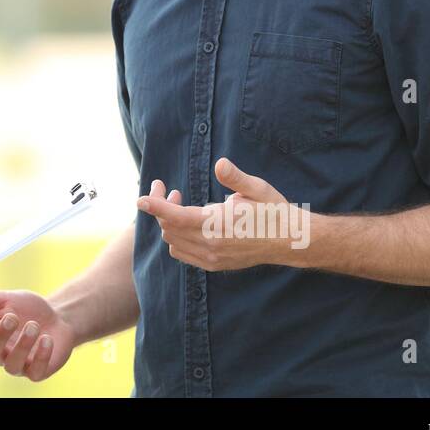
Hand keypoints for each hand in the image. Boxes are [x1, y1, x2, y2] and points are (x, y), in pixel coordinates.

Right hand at [0, 287, 75, 380]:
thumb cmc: (27, 309)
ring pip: (13, 365)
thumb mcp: (5, 299)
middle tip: (12, 317)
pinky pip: (35, 372)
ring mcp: (19, 365)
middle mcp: (1, 353)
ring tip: (34, 325)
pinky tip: (47, 339)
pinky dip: (41, 355)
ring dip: (23, 344)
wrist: (57, 318)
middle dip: (1, 335)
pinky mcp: (38, 372)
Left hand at [136, 157, 308, 270]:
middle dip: (163, 208)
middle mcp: (211, 245)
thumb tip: (220, 164)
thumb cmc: (273, 210)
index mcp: (219, 224)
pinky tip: (189, 223)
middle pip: (169, 228)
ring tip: (181, 203)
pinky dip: (177, 238)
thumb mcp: (257, 189)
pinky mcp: (213, 265)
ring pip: (173, 242)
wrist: (289, 241)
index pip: (176, 216)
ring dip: (170, 223)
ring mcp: (211, 258)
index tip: (141, 199)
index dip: (156, 206)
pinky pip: (183, 253)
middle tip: (171, 190)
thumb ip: (235, 177)